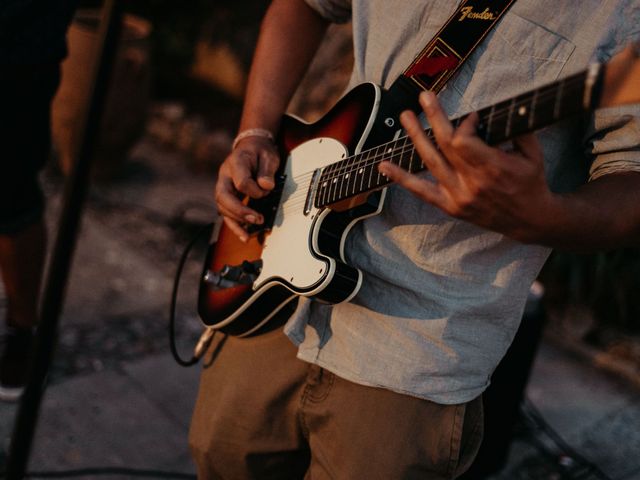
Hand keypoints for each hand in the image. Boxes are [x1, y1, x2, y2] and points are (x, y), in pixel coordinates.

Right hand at [214, 136, 278, 240]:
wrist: (252, 147)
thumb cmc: (261, 152)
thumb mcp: (269, 156)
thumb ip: (267, 171)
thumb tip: (266, 186)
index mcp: (236, 162)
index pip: (241, 182)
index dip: (255, 190)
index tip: (267, 190)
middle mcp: (225, 175)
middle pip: (223, 196)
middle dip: (239, 211)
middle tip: (256, 219)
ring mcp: (223, 186)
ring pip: (222, 207)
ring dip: (236, 221)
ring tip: (249, 233)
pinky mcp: (227, 196)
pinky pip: (226, 213)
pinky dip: (234, 226)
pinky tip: (244, 236)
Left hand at [379, 91, 556, 241]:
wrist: (529, 220)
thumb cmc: (532, 182)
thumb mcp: (533, 153)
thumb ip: (516, 130)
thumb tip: (496, 108)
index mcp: (493, 168)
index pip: (462, 140)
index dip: (464, 124)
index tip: (472, 118)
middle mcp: (472, 183)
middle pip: (444, 145)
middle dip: (434, 117)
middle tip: (424, 97)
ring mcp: (458, 196)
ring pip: (431, 162)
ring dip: (416, 137)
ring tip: (406, 117)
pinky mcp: (450, 207)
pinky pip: (421, 192)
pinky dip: (401, 179)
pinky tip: (384, 166)